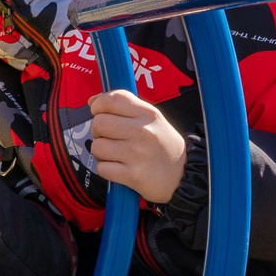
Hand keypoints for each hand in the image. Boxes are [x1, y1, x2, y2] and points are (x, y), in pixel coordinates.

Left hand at [87, 90, 187, 204]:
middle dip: (99, 131)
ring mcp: (137, 154)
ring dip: (102, 152)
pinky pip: (101, 168)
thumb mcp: (151, 119)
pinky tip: (119, 168)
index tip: (99, 112)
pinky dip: (106, 169)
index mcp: (147, 113)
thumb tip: (92, 101)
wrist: (184, 175)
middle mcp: (143, 131)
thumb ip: (124, 106)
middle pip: (99, 123)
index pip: (111, 99)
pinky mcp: (133, 175)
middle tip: (112, 138)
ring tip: (116, 154)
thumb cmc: (162, 145)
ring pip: (97, 146)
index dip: (98, 105)